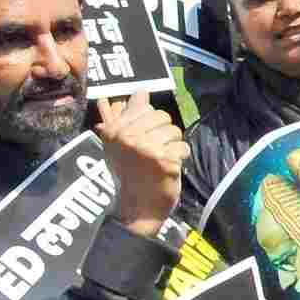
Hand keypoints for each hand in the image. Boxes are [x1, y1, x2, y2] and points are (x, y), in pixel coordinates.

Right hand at [96, 92, 187, 237]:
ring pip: (175, 131)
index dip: (151, 124)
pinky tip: (169, 168)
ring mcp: (147, 149)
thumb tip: (141, 91)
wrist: (137, 207)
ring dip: (173, 146)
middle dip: (164, 134)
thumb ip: (130, 115)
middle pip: (163, 118)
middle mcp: (128, 138)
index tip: (143, 141)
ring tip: (160, 160)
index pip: (147, 109)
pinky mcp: (165, 161)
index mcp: (115, 131)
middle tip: (153, 153)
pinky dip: (181, 157)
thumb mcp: (121, 143)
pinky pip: (183, 147)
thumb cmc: (130, 173)